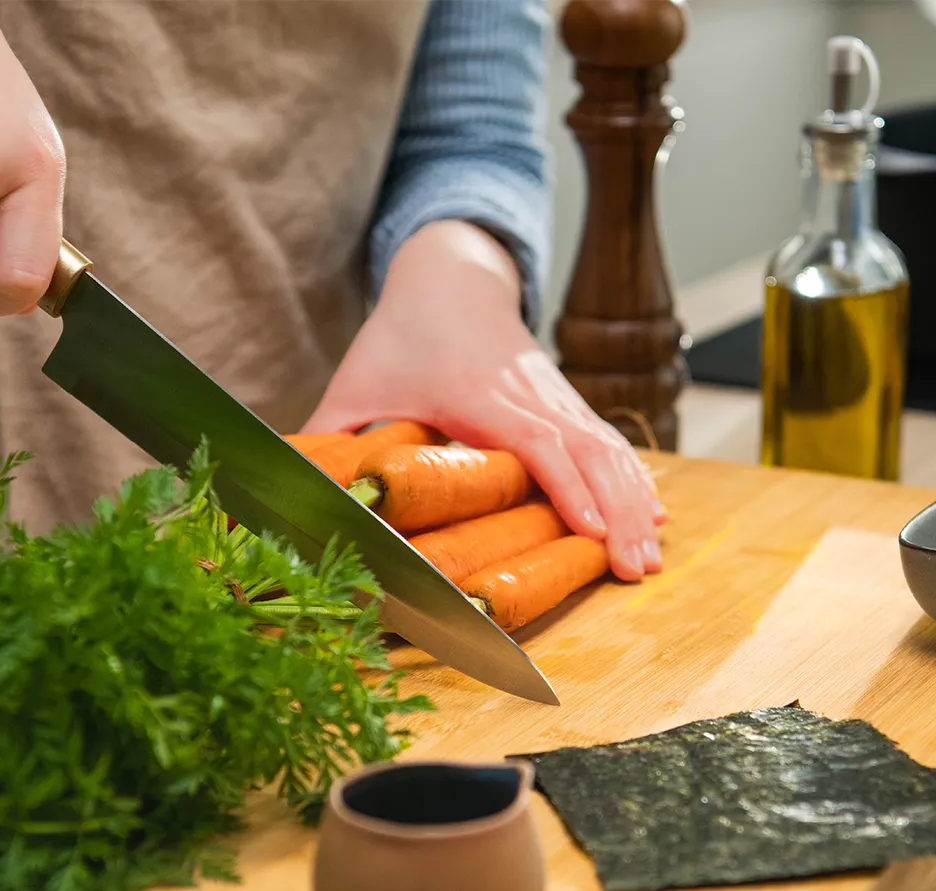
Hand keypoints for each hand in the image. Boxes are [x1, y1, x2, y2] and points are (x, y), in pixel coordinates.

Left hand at [304, 221, 664, 580]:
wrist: (452, 277)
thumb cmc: (400, 337)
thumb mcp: (356, 383)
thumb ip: (328, 437)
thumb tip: (285, 494)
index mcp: (477, 391)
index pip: (535, 438)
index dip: (565, 484)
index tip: (589, 529)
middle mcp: (528, 393)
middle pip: (587, 450)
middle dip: (616, 509)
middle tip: (638, 568)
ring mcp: (555, 397)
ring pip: (608, 448)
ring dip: (633, 503)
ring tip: (651, 558)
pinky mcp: (567, 404)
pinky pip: (609, 443)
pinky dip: (632, 482)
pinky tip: (651, 518)